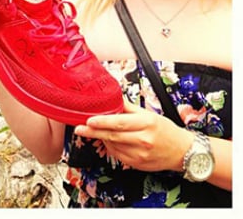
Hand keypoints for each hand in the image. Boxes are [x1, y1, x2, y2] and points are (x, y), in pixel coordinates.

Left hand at [73, 100, 192, 171]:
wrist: (183, 151)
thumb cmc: (165, 130)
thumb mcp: (148, 114)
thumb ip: (128, 107)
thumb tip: (111, 97)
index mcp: (146, 124)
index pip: (120, 123)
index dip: (102, 122)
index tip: (89, 120)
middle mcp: (144, 140)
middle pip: (113, 136)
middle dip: (93, 132)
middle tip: (79, 128)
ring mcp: (141, 155)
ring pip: (114, 146)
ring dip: (101, 138)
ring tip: (94, 131)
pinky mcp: (138, 164)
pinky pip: (118, 156)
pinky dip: (110, 147)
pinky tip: (108, 140)